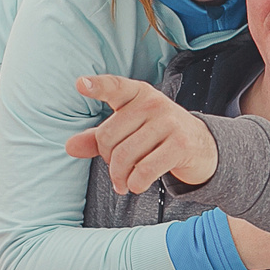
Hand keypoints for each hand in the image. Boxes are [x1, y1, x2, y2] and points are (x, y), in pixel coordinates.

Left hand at [64, 74, 218, 193]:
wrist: (200, 145)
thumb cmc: (156, 137)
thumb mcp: (128, 131)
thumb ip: (98, 138)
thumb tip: (69, 146)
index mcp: (137, 94)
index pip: (115, 87)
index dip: (97, 86)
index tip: (81, 84)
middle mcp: (153, 103)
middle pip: (108, 137)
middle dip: (108, 160)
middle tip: (117, 168)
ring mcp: (169, 121)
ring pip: (125, 157)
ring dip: (120, 178)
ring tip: (124, 182)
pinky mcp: (180, 144)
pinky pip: (144, 170)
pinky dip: (136, 184)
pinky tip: (136, 185)